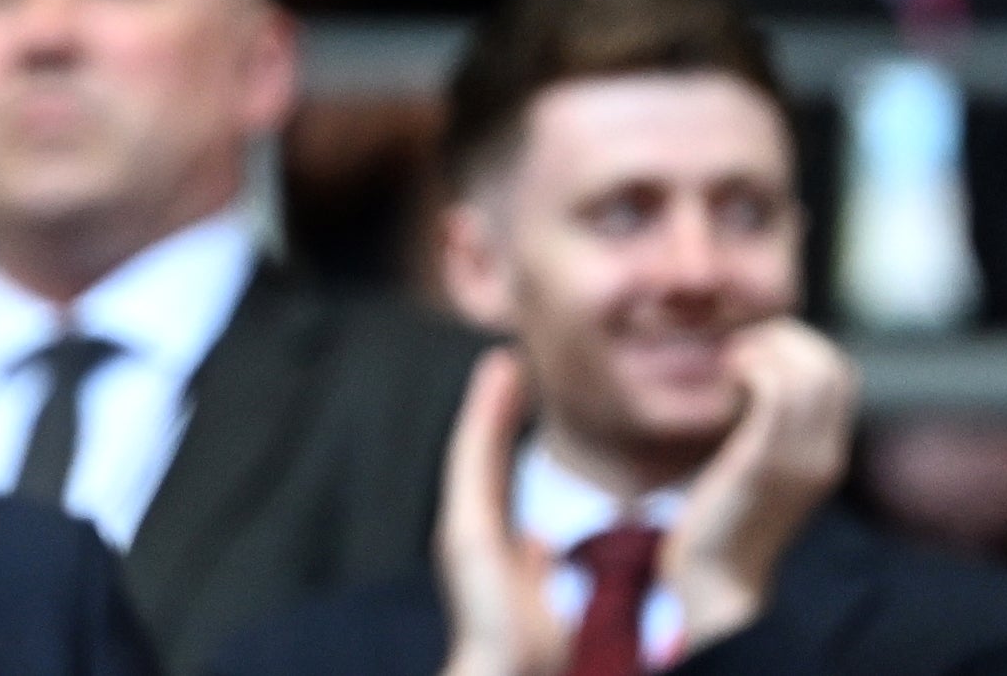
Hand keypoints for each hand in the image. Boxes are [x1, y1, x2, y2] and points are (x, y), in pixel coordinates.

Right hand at [434, 349, 562, 675]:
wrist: (505, 672)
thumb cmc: (532, 650)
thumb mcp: (543, 599)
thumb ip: (538, 566)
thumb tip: (541, 544)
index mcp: (490, 545)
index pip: (496, 480)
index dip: (501, 437)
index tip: (514, 398)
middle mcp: (470, 529)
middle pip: (481, 456)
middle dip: (491, 412)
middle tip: (506, 364)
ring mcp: (463, 526)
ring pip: (475, 449)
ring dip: (487, 405)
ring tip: (503, 362)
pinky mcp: (464, 526)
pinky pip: (475, 456)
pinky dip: (486, 416)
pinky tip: (498, 379)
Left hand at [661, 320, 855, 647]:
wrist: (715, 577)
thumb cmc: (722, 514)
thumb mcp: (758, 463)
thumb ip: (767, 425)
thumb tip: (752, 371)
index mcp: (827, 453)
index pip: (840, 373)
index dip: (799, 343)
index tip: (753, 346)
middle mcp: (825, 454)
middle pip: (832, 364)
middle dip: (784, 336)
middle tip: (738, 347)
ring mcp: (800, 459)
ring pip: (810, 370)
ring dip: (766, 348)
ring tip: (730, 362)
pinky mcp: (765, 462)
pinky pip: (776, 392)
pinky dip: (751, 366)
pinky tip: (725, 377)